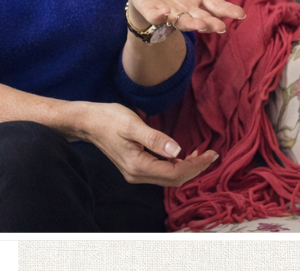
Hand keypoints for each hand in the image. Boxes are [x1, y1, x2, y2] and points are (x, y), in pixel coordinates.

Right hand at [73, 101, 217, 186]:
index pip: (175, 172)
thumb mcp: (132, 124)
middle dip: (195, 169)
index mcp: (138, 166)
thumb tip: (177, 150)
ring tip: (201, 154)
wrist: (88, 122)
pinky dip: (176, 166)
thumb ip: (155, 139)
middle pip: (174, 180)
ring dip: (187, 168)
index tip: (212, 153)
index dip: (196, 165)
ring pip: (168, 178)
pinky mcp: (135, 168)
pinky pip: (161, 172)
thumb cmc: (108, 119)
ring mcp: (135, 173)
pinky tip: (182, 154)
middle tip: (212, 154)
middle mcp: (137, 175)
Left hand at [128, 0, 244, 33]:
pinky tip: (165, 12)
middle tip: (220, 27)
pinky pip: (157, 17)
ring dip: (191, 24)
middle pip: (202, 18)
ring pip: (183, 22)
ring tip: (200, 24)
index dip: (228, 10)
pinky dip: (160, 16)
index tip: (240, 14)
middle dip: (211, 23)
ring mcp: (171, 14)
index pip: (217, 6)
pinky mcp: (153, 13)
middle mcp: (188, 10)